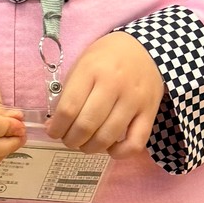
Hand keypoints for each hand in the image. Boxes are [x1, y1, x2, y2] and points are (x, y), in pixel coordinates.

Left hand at [47, 34, 163, 156]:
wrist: (144, 49)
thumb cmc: (106, 58)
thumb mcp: (82, 65)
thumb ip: (68, 94)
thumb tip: (55, 126)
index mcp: (91, 70)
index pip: (68, 108)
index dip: (57, 127)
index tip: (53, 131)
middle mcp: (113, 85)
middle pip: (86, 125)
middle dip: (71, 140)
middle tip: (69, 139)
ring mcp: (134, 100)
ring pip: (108, 137)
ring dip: (90, 148)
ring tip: (85, 144)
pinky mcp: (150, 111)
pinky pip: (136, 142)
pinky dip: (120, 153)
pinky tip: (110, 148)